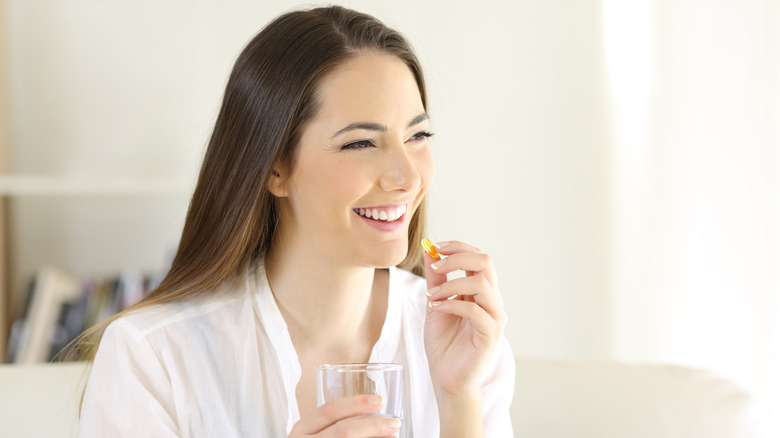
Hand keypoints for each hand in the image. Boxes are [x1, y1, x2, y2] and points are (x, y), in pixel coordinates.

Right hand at [288, 394, 400, 437]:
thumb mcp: (313, 435)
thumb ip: (333, 425)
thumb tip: (375, 415)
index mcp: (302, 430)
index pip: (330, 410)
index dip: (356, 403)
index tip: (379, 400)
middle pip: (344, 431)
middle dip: (373, 425)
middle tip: (394, 422)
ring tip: (394, 437)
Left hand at [423, 240, 506, 396]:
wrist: (446, 376)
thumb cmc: (443, 343)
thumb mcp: (435, 303)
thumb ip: (436, 279)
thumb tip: (430, 250)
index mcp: (481, 291)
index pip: (478, 257)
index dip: (458, 247)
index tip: (436, 246)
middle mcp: (492, 301)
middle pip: (485, 263)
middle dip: (457, 258)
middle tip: (435, 267)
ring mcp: (494, 317)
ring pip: (481, 284)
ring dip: (451, 284)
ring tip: (431, 296)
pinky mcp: (490, 335)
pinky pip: (475, 311)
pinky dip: (451, 304)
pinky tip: (436, 308)